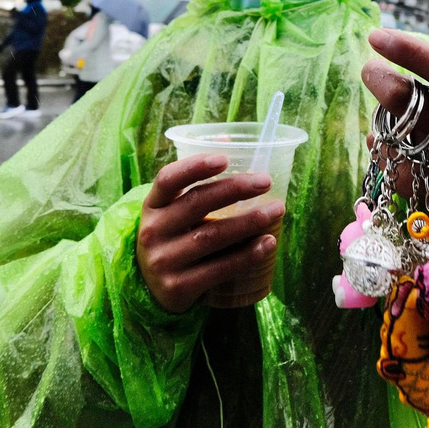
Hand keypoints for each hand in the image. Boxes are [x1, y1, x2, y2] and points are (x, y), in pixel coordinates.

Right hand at [137, 154, 285, 312]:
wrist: (152, 290)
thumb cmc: (174, 237)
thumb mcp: (173, 210)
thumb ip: (196, 179)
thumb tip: (226, 137)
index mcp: (152, 205)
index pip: (168, 179)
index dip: (194, 167)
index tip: (225, 159)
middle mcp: (153, 231)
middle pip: (196, 204)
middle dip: (235, 190)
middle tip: (266, 181)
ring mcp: (163, 261)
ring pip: (212, 237)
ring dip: (249, 222)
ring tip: (276, 210)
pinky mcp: (178, 288)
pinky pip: (219, 269)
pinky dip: (247, 255)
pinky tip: (268, 243)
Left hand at [361, 14, 428, 192]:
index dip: (409, 51)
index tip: (374, 35)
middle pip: (413, 105)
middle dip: (384, 84)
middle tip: (368, 69)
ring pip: (397, 133)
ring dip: (380, 119)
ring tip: (380, 111)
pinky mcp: (425, 186)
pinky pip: (388, 163)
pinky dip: (379, 148)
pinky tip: (381, 141)